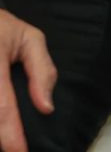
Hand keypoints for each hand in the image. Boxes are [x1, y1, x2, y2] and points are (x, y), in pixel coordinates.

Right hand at [0, 9, 56, 151]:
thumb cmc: (4, 31)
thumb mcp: (30, 39)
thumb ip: (41, 71)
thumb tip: (46, 107)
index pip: (2, 104)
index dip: (9, 132)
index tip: (19, 151)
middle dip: (1, 137)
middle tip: (16, 151)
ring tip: (8, 142)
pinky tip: (2, 131)